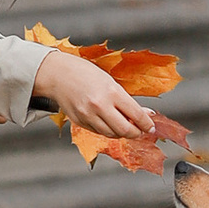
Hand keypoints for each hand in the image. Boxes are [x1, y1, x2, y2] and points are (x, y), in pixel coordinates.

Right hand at [33, 46, 163, 139]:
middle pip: (125, 130)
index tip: (150, 127)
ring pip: (112, 134)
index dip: (147, 124)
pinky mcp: (80, 122)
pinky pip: (99, 132)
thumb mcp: (109, 81)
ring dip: (122, 133)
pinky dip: (107, 131)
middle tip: (140, 130)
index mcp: (111, 92)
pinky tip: (110, 123)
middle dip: (136, 133)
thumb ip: (125, 99)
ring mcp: (88, 116)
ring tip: (125, 125)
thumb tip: (144, 113)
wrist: (57, 74)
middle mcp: (100, 106)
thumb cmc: (84, 72)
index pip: (136, 115)